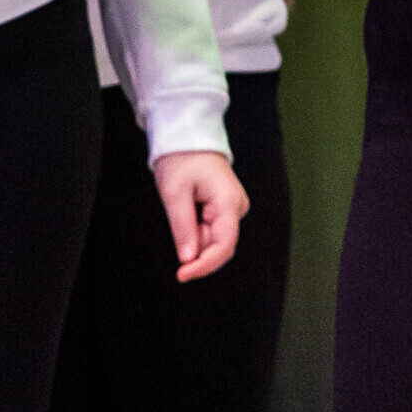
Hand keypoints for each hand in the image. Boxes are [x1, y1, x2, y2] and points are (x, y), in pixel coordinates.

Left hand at [152, 150, 247, 279]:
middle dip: (196, 251)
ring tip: (181, 209)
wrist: (188, 137)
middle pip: (219, 246)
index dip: (204, 265)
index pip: (224, 245)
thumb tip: (188, 259)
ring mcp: (232, 209)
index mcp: (229, 202)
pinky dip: (194, 231)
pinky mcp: (224, 209)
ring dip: (193, 238)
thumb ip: (183, 228)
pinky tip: (186, 212)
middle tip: (175, 235)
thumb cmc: (182, 158)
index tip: (182, 274)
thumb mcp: (175, 193)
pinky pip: (210, 231)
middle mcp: (236, 207)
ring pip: (213, 240)